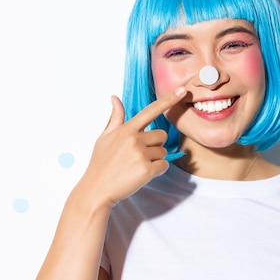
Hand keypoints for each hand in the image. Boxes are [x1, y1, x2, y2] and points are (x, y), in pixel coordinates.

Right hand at [78, 87, 186, 207]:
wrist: (96, 189)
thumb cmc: (100, 164)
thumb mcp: (104, 137)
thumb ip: (115, 118)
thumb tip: (115, 98)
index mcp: (126, 129)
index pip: (151, 110)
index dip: (169, 99)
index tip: (183, 91)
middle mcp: (134, 139)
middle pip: (161, 136)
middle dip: (155, 145)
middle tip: (138, 155)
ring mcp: (141, 155)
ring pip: (163, 152)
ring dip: (154, 159)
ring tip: (136, 165)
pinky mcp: (146, 170)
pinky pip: (163, 166)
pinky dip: (157, 171)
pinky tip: (141, 174)